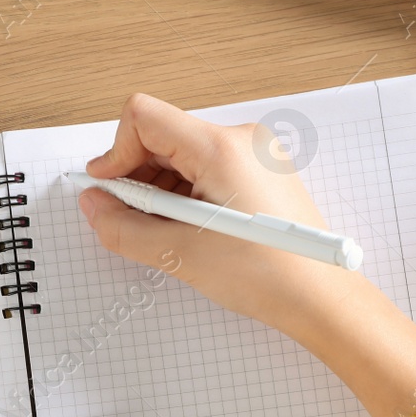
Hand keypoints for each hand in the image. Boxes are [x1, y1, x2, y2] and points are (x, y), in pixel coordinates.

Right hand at [76, 93, 360, 339]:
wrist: (321, 298)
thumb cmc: (269, 275)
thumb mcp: (181, 254)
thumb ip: (124, 227)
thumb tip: (94, 205)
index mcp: (221, 148)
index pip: (144, 117)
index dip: (116, 153)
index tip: (108, 190)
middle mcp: (241, 140)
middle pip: (162, 135)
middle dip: (137, 175)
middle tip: (134, 220)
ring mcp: (254, 154)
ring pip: (182, 154)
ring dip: (161, 188)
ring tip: (168, 232)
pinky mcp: (260, 172)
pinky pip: (206, 168)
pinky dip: (185, 193)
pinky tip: (189, 229)